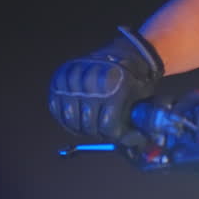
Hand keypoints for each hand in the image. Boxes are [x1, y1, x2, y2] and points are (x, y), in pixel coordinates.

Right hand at [48, 27, 164, 145]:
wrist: (123, 53)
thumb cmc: (134, 79)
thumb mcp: (142, 98)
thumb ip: (136, 122)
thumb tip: (131, 145)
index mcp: (115, 87)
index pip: (108, 126)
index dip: (114, 135)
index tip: (118, 135)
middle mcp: (91, 82)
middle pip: (89, 125)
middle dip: (98, 133)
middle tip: (104, 131)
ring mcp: (73, 79)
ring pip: (71, 120)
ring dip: (81, 128)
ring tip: (91, 125)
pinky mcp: (60, 78)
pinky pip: (56, 108)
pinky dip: (66, 118)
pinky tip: (77, 118)